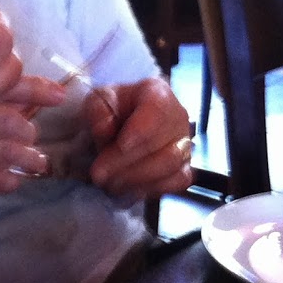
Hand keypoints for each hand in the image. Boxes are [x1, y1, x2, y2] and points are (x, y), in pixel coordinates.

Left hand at [85, 76, 193, 200]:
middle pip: (162, 145)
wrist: (122, 122)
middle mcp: (178, 117)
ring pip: (169, 167)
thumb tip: (106, 129)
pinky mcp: (184, 167)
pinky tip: (126, 189)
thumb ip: (98, 111)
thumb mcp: (98, 101)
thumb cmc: (112, 109)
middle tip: (99, 174)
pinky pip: (174, 182)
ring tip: (108, 183)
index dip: (141, 131)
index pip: (157, 111)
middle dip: (127, 163)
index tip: (120, 145)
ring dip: (136, 178)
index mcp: (158, 93)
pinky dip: (149, 188)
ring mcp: (185, 144)